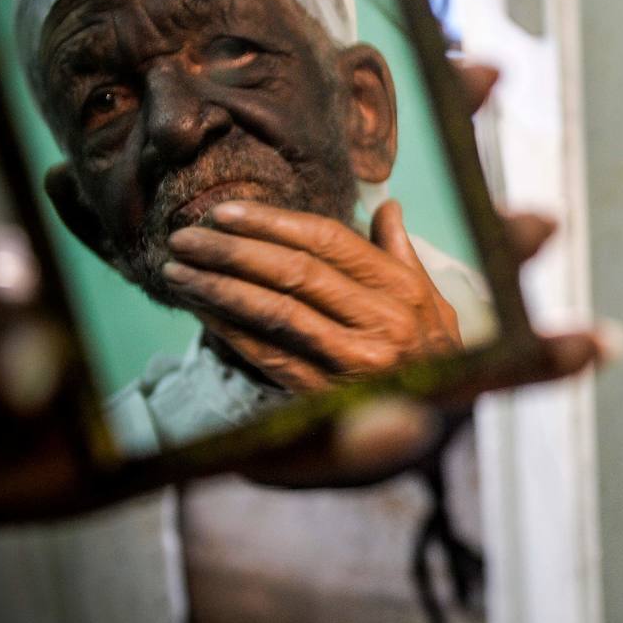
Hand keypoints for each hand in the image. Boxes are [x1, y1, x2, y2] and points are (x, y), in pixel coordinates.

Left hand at [164, 198, 461, 391]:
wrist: (442, 417)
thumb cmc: (432, 350)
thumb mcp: (430, 299)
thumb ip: (400, 252)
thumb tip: (387, 205)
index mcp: (402, 288)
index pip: (329, 241)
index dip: (272, 222)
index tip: (225, 212)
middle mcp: (381, 322)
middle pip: (296, 272)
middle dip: (233, 250)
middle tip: (186, 236)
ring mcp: (354, 361)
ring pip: (277, 312)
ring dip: (220, 288)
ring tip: (179, 270)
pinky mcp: (329, 394)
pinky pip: (271, 356)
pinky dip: (232, 331)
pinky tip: (202, 311)